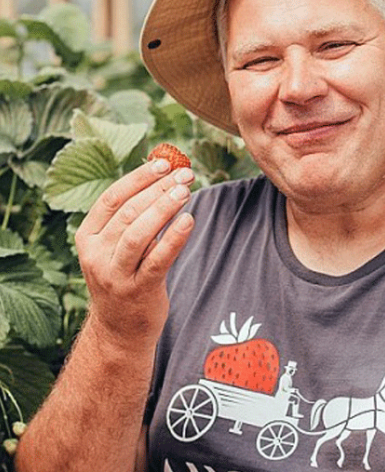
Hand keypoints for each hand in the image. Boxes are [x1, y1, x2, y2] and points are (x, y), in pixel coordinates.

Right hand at [74, 159, 194, 351]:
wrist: (119, 329)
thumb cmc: (125, 276)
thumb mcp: (116, 246)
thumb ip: (133, 215)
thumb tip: (162, 173)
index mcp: (87, 237)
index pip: (112, 198)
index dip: (139, 178)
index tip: (164, 163)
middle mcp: (96, 254)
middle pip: (129, 212)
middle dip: (159, 189)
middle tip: (186, 174)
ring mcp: (114, 274)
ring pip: (138, 233)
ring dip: (164, 208)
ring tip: (186, 191)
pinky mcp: (137, 290)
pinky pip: (157, 260)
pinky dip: (173, 238)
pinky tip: (188, 220)